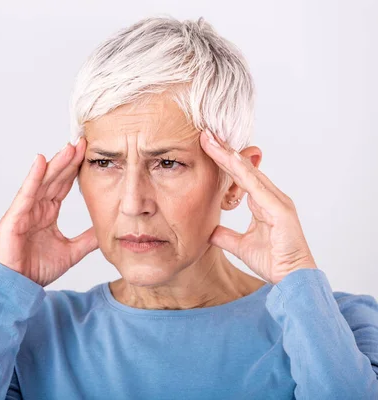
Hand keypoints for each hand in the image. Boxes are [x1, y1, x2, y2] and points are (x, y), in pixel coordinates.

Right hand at [0, 137, 98, 286]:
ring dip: (55, 164)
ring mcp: (24, 211)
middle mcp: (36, 207)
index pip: (63, 185)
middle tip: (82, 141)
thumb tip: (107, 230)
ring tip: (69, 147)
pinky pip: (25, 194)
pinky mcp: (13, 218)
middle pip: (54, 178)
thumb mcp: (72, 252)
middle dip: (68, 159)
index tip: (89, 152)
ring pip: (42, 182)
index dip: (75, 168)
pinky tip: (41, 161)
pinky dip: (33, 177)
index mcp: (48, 213)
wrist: (19, 287)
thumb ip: (87, 239)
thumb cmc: (37, 269)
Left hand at [199, 129, 316, 284]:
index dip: (224, 161)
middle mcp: (271, 197)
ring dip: (229, 155)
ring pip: (248, 172)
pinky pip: (257, 186)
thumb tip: (209, 231)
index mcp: (263, 202)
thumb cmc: (274, 261)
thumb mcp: (241, 246)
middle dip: (224, 150)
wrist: (292, 278)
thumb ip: (226, 236)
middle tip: (205, 133)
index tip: (206, 146)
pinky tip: (228, 159)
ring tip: (211, 140)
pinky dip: (242, 172)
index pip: (239, 176)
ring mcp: (277, 201)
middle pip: (244, 168)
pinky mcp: (279, 209)